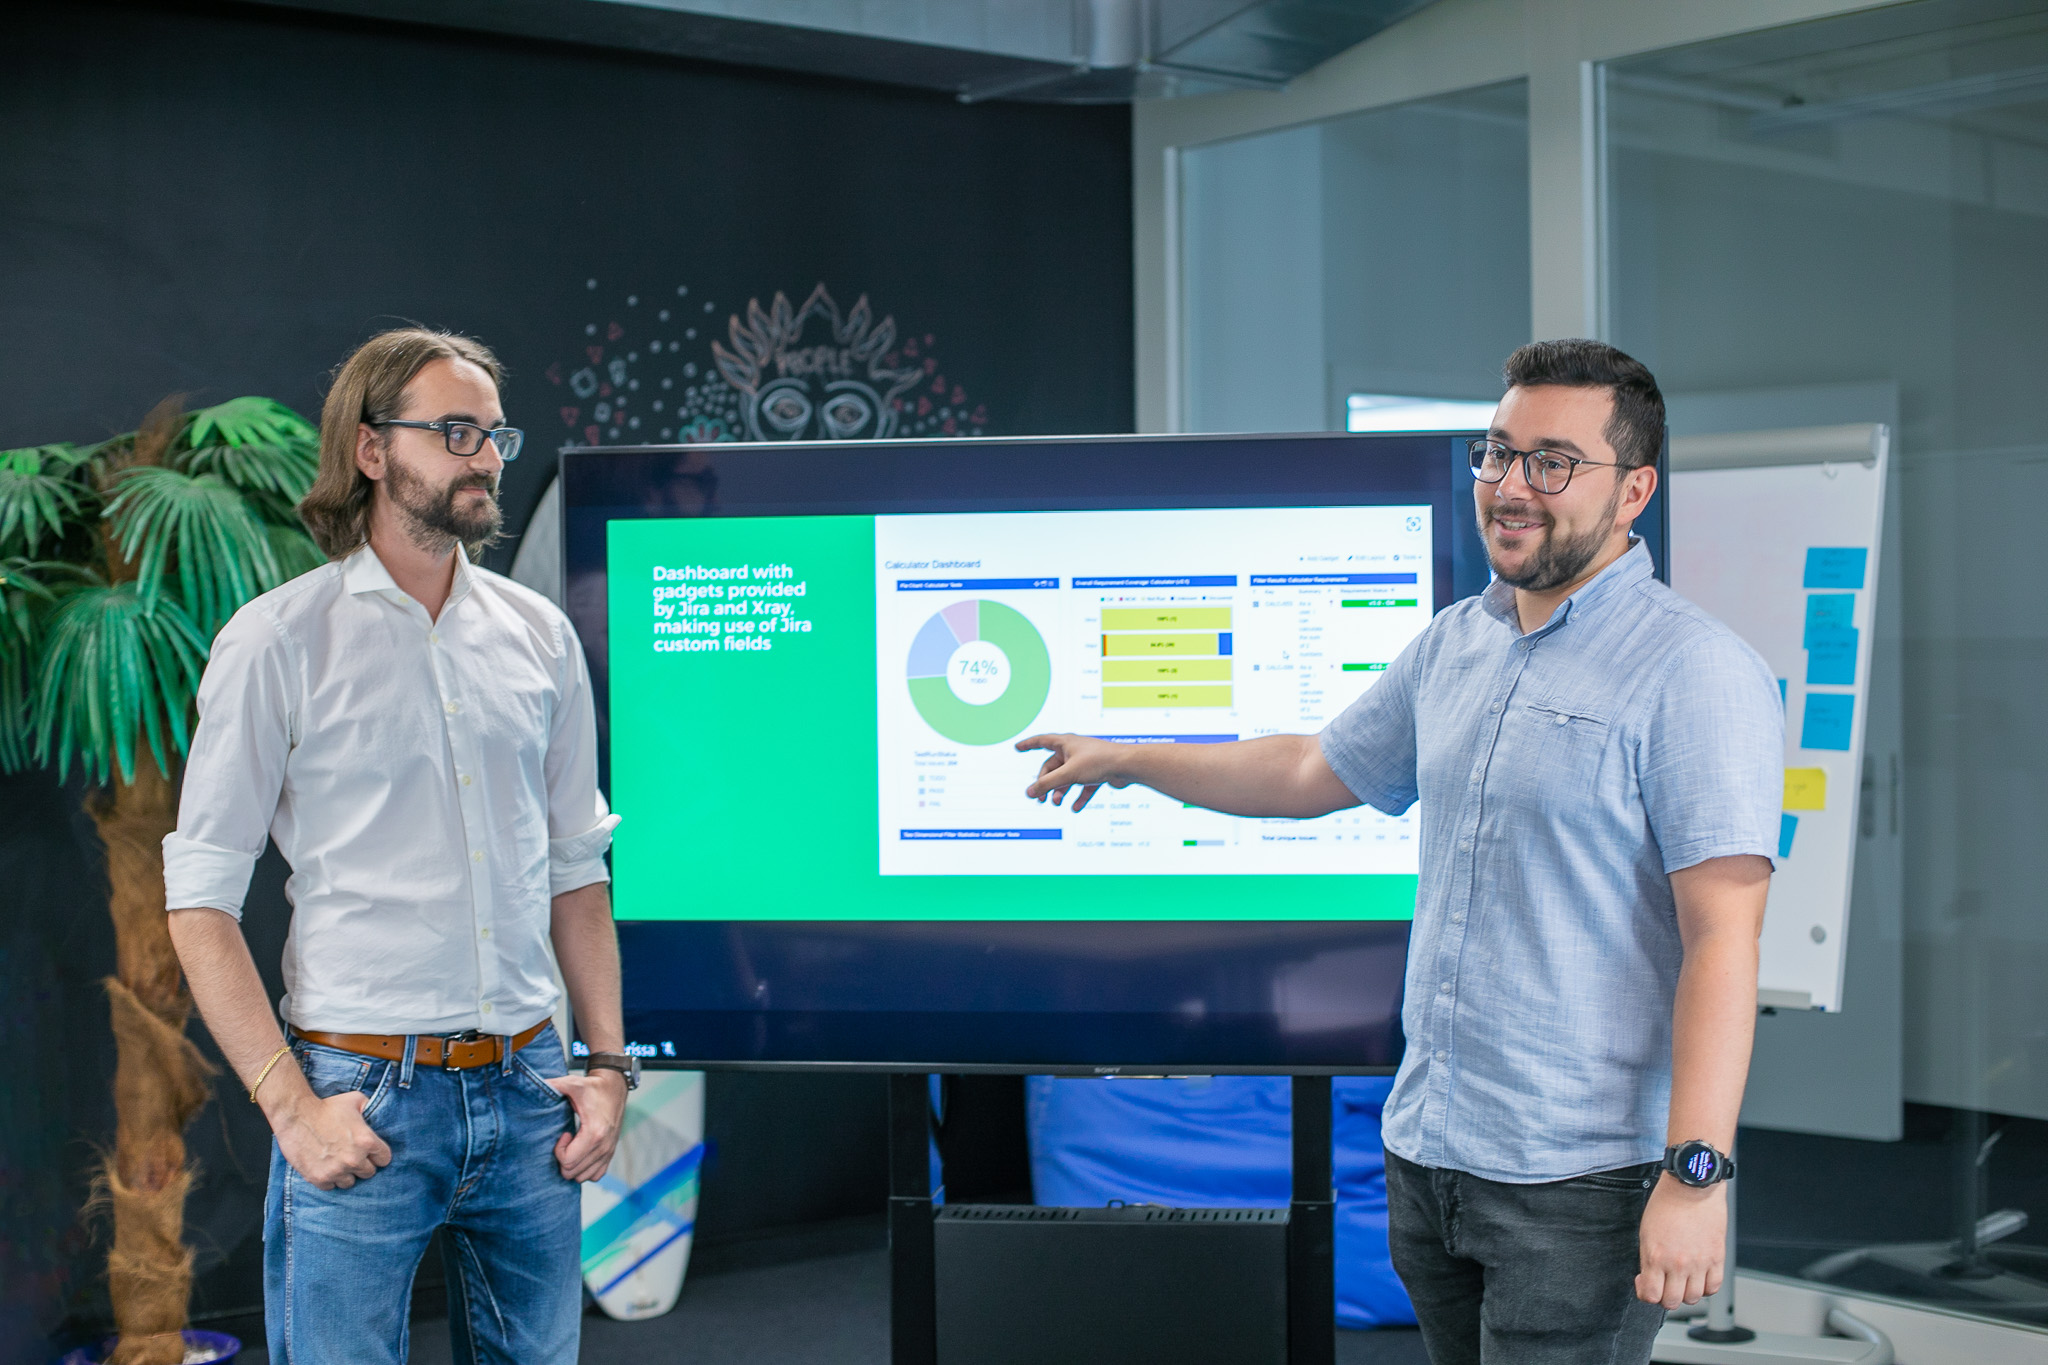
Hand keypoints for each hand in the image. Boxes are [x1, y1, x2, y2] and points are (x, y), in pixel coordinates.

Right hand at [274, 1090, 392, 1190]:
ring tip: (337, 1162)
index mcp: (367, 1141)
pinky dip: (328, 1179)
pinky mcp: (319, 1178)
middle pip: (369, 1173)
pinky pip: (331, 1186)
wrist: (295, 1115)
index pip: (384, 1159)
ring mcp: (336, 1171)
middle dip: (362, 1164)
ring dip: (345, 1174)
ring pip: (350, 1182)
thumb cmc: (326, 1106)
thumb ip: (371, 1110)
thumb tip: (379, 1115)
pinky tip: (325, 1166)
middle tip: (351, 1155)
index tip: (370, 1152)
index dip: (377, 1155)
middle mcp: (354, 1159)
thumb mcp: (355, 1100)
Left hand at [547, 1069, 626, 1181]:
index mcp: (594, 1133)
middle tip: (566, 1141)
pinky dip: (585, 1169)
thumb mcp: (573, 1083)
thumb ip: (554, 1085)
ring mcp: (608, 1152)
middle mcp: (604, 1147)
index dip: (558, 1151)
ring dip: (573, 1165)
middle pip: (572, 1173)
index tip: (563, 1134)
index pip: (568, 1161)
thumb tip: (535, 1085)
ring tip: (573, 1147)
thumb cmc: (593, 1087)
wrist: (615, 1087)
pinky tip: (580, 1153)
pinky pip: (595, 1175)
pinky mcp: (611, 1154)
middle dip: (563, 1159)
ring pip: (582, 1177)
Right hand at [1016, 733, 1127, 811]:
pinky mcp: (1097, 773)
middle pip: (1053, 767)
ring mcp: (1086, 762)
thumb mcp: (1068, 774)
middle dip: (1047, 784)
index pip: (1042, 741)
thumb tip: (1029, 793)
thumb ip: (1047, 784)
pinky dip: (1078, 796)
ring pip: (1067, 778)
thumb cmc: (1099, 762)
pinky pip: (1083, 786)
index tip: (1017, 747)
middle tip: (1042, 800)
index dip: (1028, 744)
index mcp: (1066, 743)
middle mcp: (1075, 751)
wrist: (1128, 766)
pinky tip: (1075, 808)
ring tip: (1058, 803)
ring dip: (1061, 791)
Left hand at [1636, 1175, 1725, 1307]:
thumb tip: (1651, 1277)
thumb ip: (1649, 1258)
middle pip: (1672, 1302)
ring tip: (1682, 1280)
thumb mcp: (1646, 1231)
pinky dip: (1706, 1287)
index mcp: (1655, 1256)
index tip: (1645, 1283)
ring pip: (1694, 1298)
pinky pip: (1713, 1286)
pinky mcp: (1717, 1258)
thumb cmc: (1667, 1203)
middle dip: (1665, 1296)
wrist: (1692, 1187)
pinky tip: (1699, 1278)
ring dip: (1686, 1293)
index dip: (1645, 1293)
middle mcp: (1677, 1263)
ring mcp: (1699, 1263)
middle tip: (1664, 1284)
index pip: (1650, 1295)